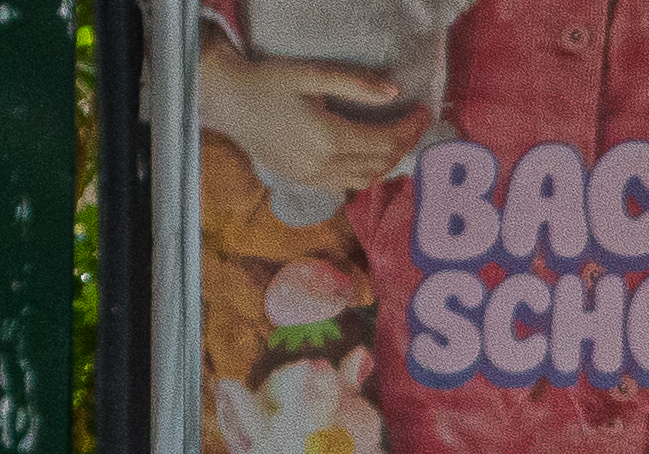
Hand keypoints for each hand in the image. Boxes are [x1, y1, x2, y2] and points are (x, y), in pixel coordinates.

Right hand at [198, 28, 432, 194]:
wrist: (224, 99)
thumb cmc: (265, 80)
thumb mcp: (310, 74)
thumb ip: (352, 84)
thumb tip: (393, 91)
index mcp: (329, 139)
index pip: (387, 141)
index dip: (411, 128)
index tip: (424, 112)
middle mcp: (324, 166)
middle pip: (381, 163)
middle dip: (404, 145)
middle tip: (415, 125)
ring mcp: (313, 179)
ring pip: (367, 179)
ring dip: (388, 163)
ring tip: (397, 141)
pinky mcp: (303, 182)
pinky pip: (346, 185)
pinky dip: (365, 172)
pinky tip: (369, 157)